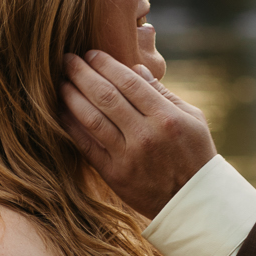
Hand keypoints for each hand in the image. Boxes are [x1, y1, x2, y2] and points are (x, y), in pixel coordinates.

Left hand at [60, 50, 215, 219]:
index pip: (129, 82)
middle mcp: (145, 135)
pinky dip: (71, 125)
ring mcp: (128, 156)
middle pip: (106, 96)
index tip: (91, 53)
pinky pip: (86, 145)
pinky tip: (61, 110)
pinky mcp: (114, 174)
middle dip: (82, 73)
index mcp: (166, 117)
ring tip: (61, 81)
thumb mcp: (192, 119)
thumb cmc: (195, 154)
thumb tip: (136, 68)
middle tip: (67, 59)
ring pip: (92, 118)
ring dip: (72, 96)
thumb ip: (163, 93)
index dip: (106, 64)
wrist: (193, 202)